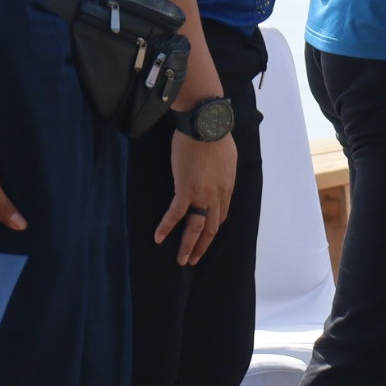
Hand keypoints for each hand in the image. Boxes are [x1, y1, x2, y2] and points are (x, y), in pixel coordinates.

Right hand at [157, 129, 236, 265]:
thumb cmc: (215, 136)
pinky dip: (167, 227)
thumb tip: (217, 173)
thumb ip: (222, 171)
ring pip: (197, 227)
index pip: (221, 215)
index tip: (205, 238)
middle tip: (193, 259)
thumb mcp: (226, 158)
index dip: (213, 229)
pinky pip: (176, 214)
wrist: (207, 126)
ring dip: (189, 245)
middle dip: (203, 245)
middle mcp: (218, 195)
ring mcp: (203, 194)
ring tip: (182, 260)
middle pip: (212, 227)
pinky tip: (158, 238)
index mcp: (227, 187)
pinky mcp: (186, 189)